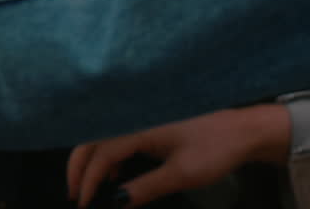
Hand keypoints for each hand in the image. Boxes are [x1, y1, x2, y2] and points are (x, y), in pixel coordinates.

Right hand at [67, 105, 290, 207]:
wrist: (243, 130)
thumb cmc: (215, 148)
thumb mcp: (182, 175)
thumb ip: (145, 188)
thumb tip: (116, 202)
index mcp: (138, 128)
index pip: (101, 155)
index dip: (87, 180)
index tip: (83, 203)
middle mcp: (133, 119)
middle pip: (91, 141)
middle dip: (78, 169)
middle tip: (75, 196)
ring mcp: (139, 119)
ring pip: (101, 138)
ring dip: (91, 162)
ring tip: (91, 188)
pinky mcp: (147, 122)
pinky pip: (116, 137)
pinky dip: (108, 156)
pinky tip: (116, 174)